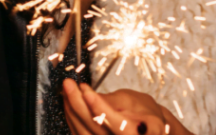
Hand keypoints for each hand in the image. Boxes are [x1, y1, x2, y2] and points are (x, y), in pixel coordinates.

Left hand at [61, 80, 191, 134]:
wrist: (147, 127)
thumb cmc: (143, 112)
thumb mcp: (132, 101)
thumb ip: (111, 101)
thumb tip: (87, 94)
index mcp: (141, 133)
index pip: (120, 126)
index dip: (101, 108)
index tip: (86, 91)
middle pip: (97, 128)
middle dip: (79, 105)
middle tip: (69, 84)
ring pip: (84, 133)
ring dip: (71, 110)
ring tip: (67, 90)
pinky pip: (79, 134)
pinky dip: (71, 117)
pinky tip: (68, 102)